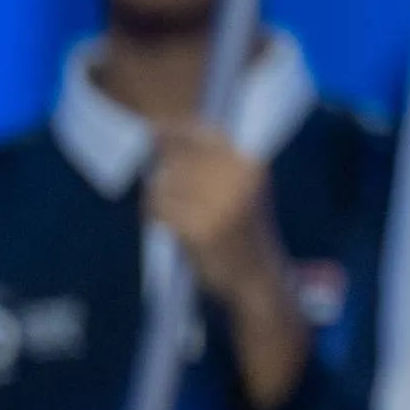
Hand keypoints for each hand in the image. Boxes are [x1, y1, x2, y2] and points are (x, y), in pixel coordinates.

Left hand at [146, 120, 311, 409]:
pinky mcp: (202, 230)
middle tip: (165, 193)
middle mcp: (239, 180)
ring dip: (157, 198)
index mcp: (250, 164)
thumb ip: (206, 160)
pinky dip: (156, 216)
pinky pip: (161, 210)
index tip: (152, 132)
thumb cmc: (240, 229)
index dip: (172, 132)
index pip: (202, 134)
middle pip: (178, 159)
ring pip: (165, 185)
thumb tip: (157, 132)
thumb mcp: (239, 186)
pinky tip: (169, 227)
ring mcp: (222, 205)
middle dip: (163, 173)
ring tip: (171, 213)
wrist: (257, 277)